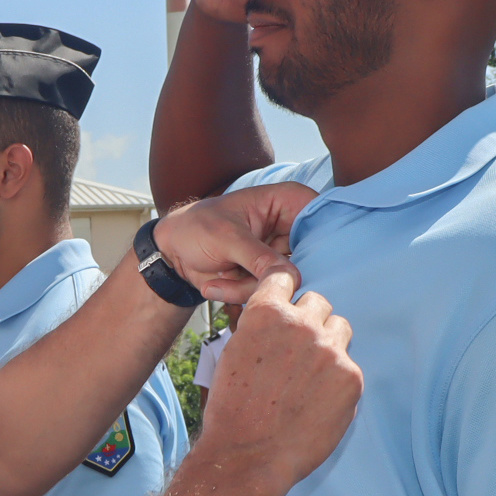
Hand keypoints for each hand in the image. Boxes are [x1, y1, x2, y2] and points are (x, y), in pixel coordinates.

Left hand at [150, 184, 315, 303]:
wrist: (173, 253)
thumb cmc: (197, 228)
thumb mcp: (226, 238)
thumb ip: (259, 257)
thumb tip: (291, 277)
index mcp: (284, 202)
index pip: (320, 213)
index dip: (322, 236)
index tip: (298, 256)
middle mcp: (289, 228)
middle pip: (310, 255)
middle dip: (277, 274)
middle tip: (244, 275)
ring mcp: (280, 255)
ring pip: (287, 280)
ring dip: (248, 287)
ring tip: (217, 277)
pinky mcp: (269, 277)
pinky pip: (269, 293)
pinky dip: (240, 294)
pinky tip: (216, 284)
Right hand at [190, 271, 361, 495]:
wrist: (248, 455)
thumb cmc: (233, 407)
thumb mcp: (233, 352)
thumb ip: (261, 326)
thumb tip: (281, 314)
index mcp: (267, 312)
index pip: (284, 276)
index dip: (285, 291)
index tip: (288, 303)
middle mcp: (301, 323)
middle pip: (319, 302)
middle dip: (309, 321)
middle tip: (297, 352)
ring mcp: (330, 349)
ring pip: (340, 328)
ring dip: (329, 343)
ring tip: (311, 375)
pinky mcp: (351, 377)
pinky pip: (349, 365)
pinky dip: (337, 379)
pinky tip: (318, 401)